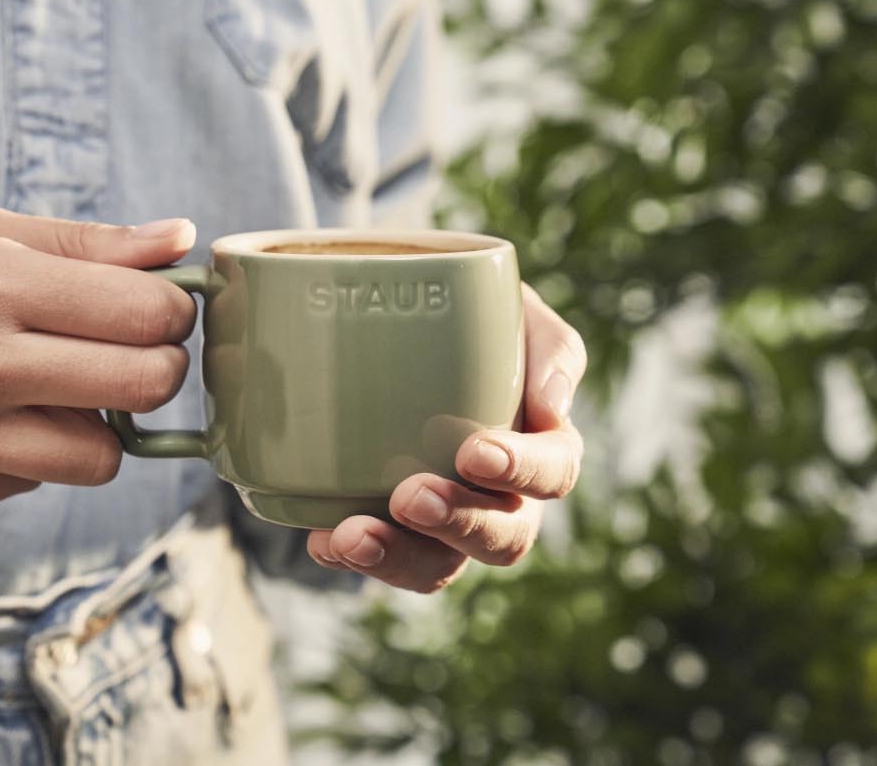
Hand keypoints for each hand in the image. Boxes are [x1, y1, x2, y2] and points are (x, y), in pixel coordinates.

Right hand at [0, 207, 197, 510]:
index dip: (174, 309)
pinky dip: (29, 451)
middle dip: (160, 366)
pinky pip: (28, 482)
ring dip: (102, 426)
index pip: (146, 314)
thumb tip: (180, 240)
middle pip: (143, 388)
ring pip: (99, 459)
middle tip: (134, 349)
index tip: (161, 305)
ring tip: (61, 389)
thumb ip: (84, 242)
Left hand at [306, 284, 586, 591]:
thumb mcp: (516, 308)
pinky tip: (322, 539)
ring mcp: (447, 521)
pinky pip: (380, 561)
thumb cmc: (472, 314)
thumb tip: (554, 407)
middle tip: (409, 497)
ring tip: (350, 536)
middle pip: (503, 539)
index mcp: (544, 444)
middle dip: (457, 523)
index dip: (522, 472)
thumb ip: (549, 346)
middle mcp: (503, 497)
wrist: (394, 316)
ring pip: (440, 567)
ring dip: (398, 558)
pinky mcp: (392, 528)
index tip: (473, 452)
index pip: (555, 472)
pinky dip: (350, 556)